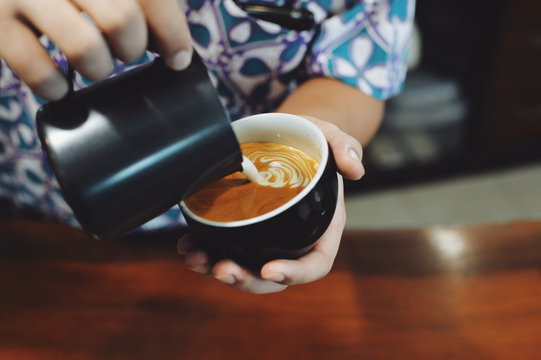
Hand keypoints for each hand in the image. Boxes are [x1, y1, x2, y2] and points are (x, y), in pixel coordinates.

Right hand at [0, 0, 191, 99]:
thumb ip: (146, 3)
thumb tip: (177, 52)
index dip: (172, 34)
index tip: (178, 59)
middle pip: (122, 21)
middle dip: (132, 48)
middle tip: (125, 51)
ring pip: (85, 48)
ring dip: (99, 69)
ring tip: (95, 65)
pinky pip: (36, 70)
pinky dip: (54, 87)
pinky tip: (59, 84)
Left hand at [177, 115, 364, 293]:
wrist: (287, 136)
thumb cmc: (312, 142)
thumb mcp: (331, 137)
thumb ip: (346, 148)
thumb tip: (355, 171)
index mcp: (321, 228)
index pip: (315, 263)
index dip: (295, 273)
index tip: (270, 268)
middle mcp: (293, 239)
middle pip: (273, 276)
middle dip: (247, 279)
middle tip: (222, 269)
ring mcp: (267, 237)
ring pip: (245, 266)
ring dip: (218, 269)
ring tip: (195, 259)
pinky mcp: (244, 227)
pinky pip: (227, 247)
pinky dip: (206, 251)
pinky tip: (187, 245)